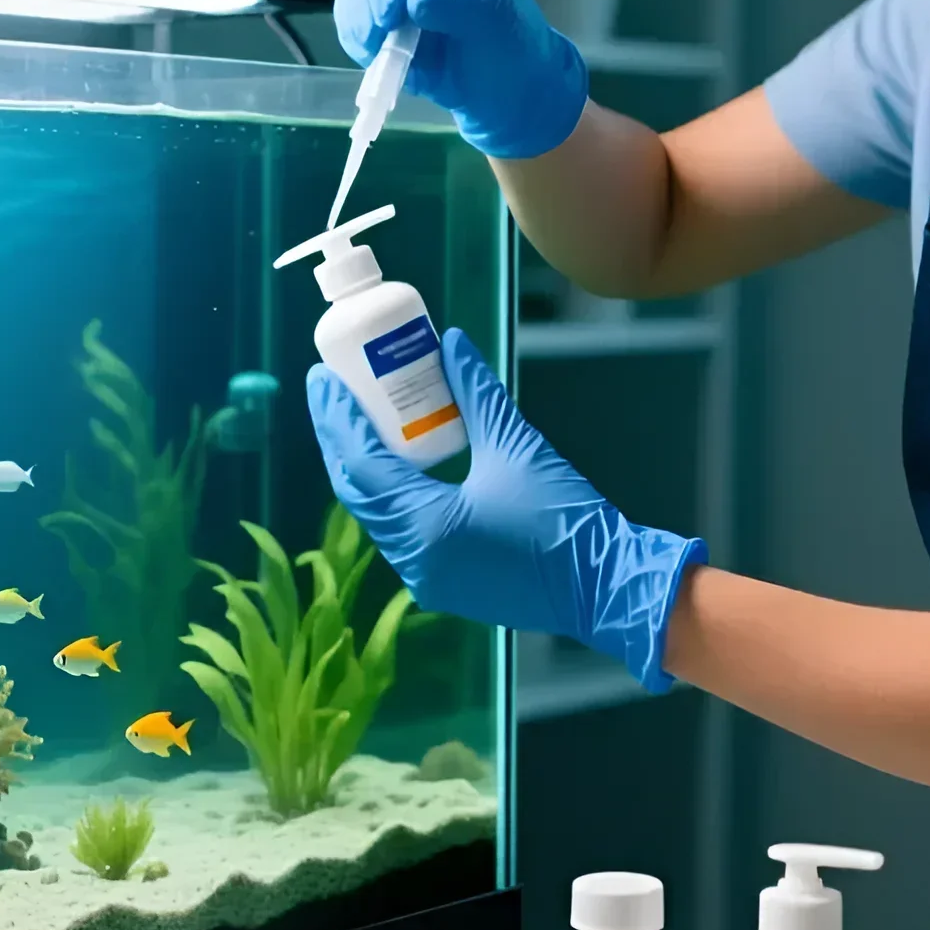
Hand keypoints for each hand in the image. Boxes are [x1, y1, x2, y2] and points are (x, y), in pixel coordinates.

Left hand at [305, 329, 703, 691]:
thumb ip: (476, 393)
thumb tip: (450, 343)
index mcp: (425, 527)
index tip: (323, 377)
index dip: (337, 418)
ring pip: (375, 517)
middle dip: (339, 440)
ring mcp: (427, 579)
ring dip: (361, 469)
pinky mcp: (445, 586)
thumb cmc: (564, 518)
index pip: (360, 465)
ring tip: (358, 421)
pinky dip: (388, 496)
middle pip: (357, 492)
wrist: (605, 586)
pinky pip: (399, 534)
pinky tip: (394, 465)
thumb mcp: (517, 445)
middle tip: (333, 392)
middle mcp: (414, 560)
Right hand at [335, 0, 588, 159]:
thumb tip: (415, 1)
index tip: (392, 1)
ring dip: (358, 22)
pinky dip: (357, 43)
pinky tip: (378, 62)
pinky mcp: (379, 23)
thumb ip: (461, 2)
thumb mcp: (498, 15)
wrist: (506, 88)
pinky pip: (352, 25)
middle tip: (381, 33)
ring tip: (381, 53)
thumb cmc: (511, 39)